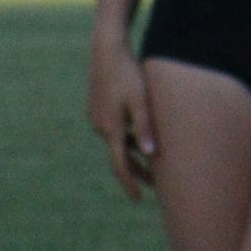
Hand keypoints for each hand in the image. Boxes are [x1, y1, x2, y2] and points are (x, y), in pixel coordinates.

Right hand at [88, 33, 157, 202]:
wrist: (106, 51)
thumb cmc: (128, 74)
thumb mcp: (141, 100)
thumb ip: (145, 128)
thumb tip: (150, 154)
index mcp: (112, 128)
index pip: (121, 165)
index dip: (130, 184)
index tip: (138, 200)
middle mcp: (101, 127)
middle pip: (119, 157)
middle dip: (135, 172)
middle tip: (154, 187)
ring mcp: (96, 118)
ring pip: (116, 143)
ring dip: (131, 155)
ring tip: (151, 163)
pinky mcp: (97, 110)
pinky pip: (113, 131)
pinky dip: (125, 139)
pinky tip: (137, 137)